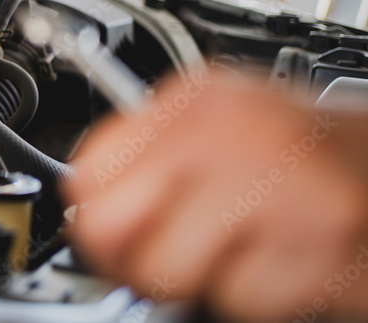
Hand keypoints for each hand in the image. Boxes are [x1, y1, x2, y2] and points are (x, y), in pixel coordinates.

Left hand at [64, 73, 367, 320]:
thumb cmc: (300, 151)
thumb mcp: (215, 124)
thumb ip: (145, 155)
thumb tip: (81, 207)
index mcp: (193, 100)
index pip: (88, 172)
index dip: (93, 214)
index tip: (113, 228)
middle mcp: (229, 134)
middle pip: (111, 228)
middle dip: (132, 255)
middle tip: (170, 251)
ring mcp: (275, 187)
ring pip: (169, 273)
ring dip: (202, 277)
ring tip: (242, 246)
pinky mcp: (318, 246)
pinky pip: (241, 300)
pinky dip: (259, 294)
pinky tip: (282, 257)